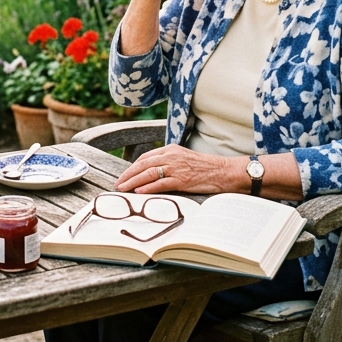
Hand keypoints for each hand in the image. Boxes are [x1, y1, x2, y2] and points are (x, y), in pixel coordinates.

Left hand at [115, 144, 244, 194]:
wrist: (222, 171)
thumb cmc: (204, 167)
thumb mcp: (184, 159)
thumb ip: (169, 162)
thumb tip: (152, 173)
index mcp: (170, 149)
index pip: (145, 157)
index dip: (133, 167)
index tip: (124, 176)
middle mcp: (171, 156)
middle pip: (143, 164)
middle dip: (128, 174)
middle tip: (118, 184)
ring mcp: (176, 168)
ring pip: (148, 173)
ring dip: (133, 181)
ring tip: (123, 188)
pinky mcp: (182, 179)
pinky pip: (161, 183)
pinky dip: (148, 187)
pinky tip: (139, 191)